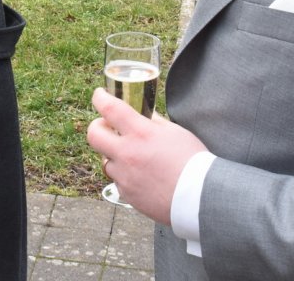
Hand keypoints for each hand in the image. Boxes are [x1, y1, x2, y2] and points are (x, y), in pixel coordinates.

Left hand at [87, 87, 206, 223]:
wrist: (200, 199)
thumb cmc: (193, 162)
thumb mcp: (175, 132)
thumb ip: (154, 122)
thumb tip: (143, 116)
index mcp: (141, 133)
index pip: (109, 108)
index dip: (100, 98)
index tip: (99, 95)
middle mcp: (127, 154)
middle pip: (93, 134)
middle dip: (97, 127)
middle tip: (108, 127)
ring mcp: (124, 176)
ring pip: (105, 160)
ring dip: (114, 155)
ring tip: (133, 157)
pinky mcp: (127, 194)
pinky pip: (117, 180)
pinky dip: (125, 175)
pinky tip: (142, 176)